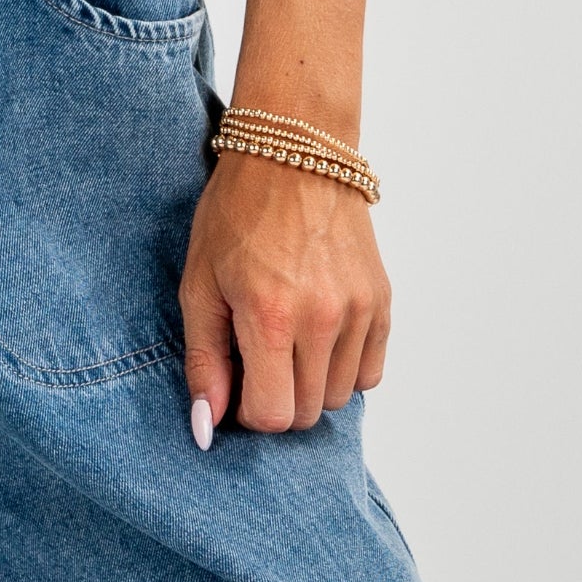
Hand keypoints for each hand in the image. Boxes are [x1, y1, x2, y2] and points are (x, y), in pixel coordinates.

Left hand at [180, 146, 389, 440]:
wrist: (294, 155)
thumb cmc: (236, 215)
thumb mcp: (199, 286)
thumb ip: (204, 362)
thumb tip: (207, 426)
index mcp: (272, 316)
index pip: (273, 415)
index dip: (246, 412)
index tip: (235, 382)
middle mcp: (324, 318)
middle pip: (306, 413)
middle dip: (276, 400)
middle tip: (256, 359)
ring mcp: (360, 311)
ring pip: (338, 397)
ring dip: (308, 385)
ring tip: (286, 342)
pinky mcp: (382, 302)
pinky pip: (369, 373)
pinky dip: (343, 369)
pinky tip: (317, 338)